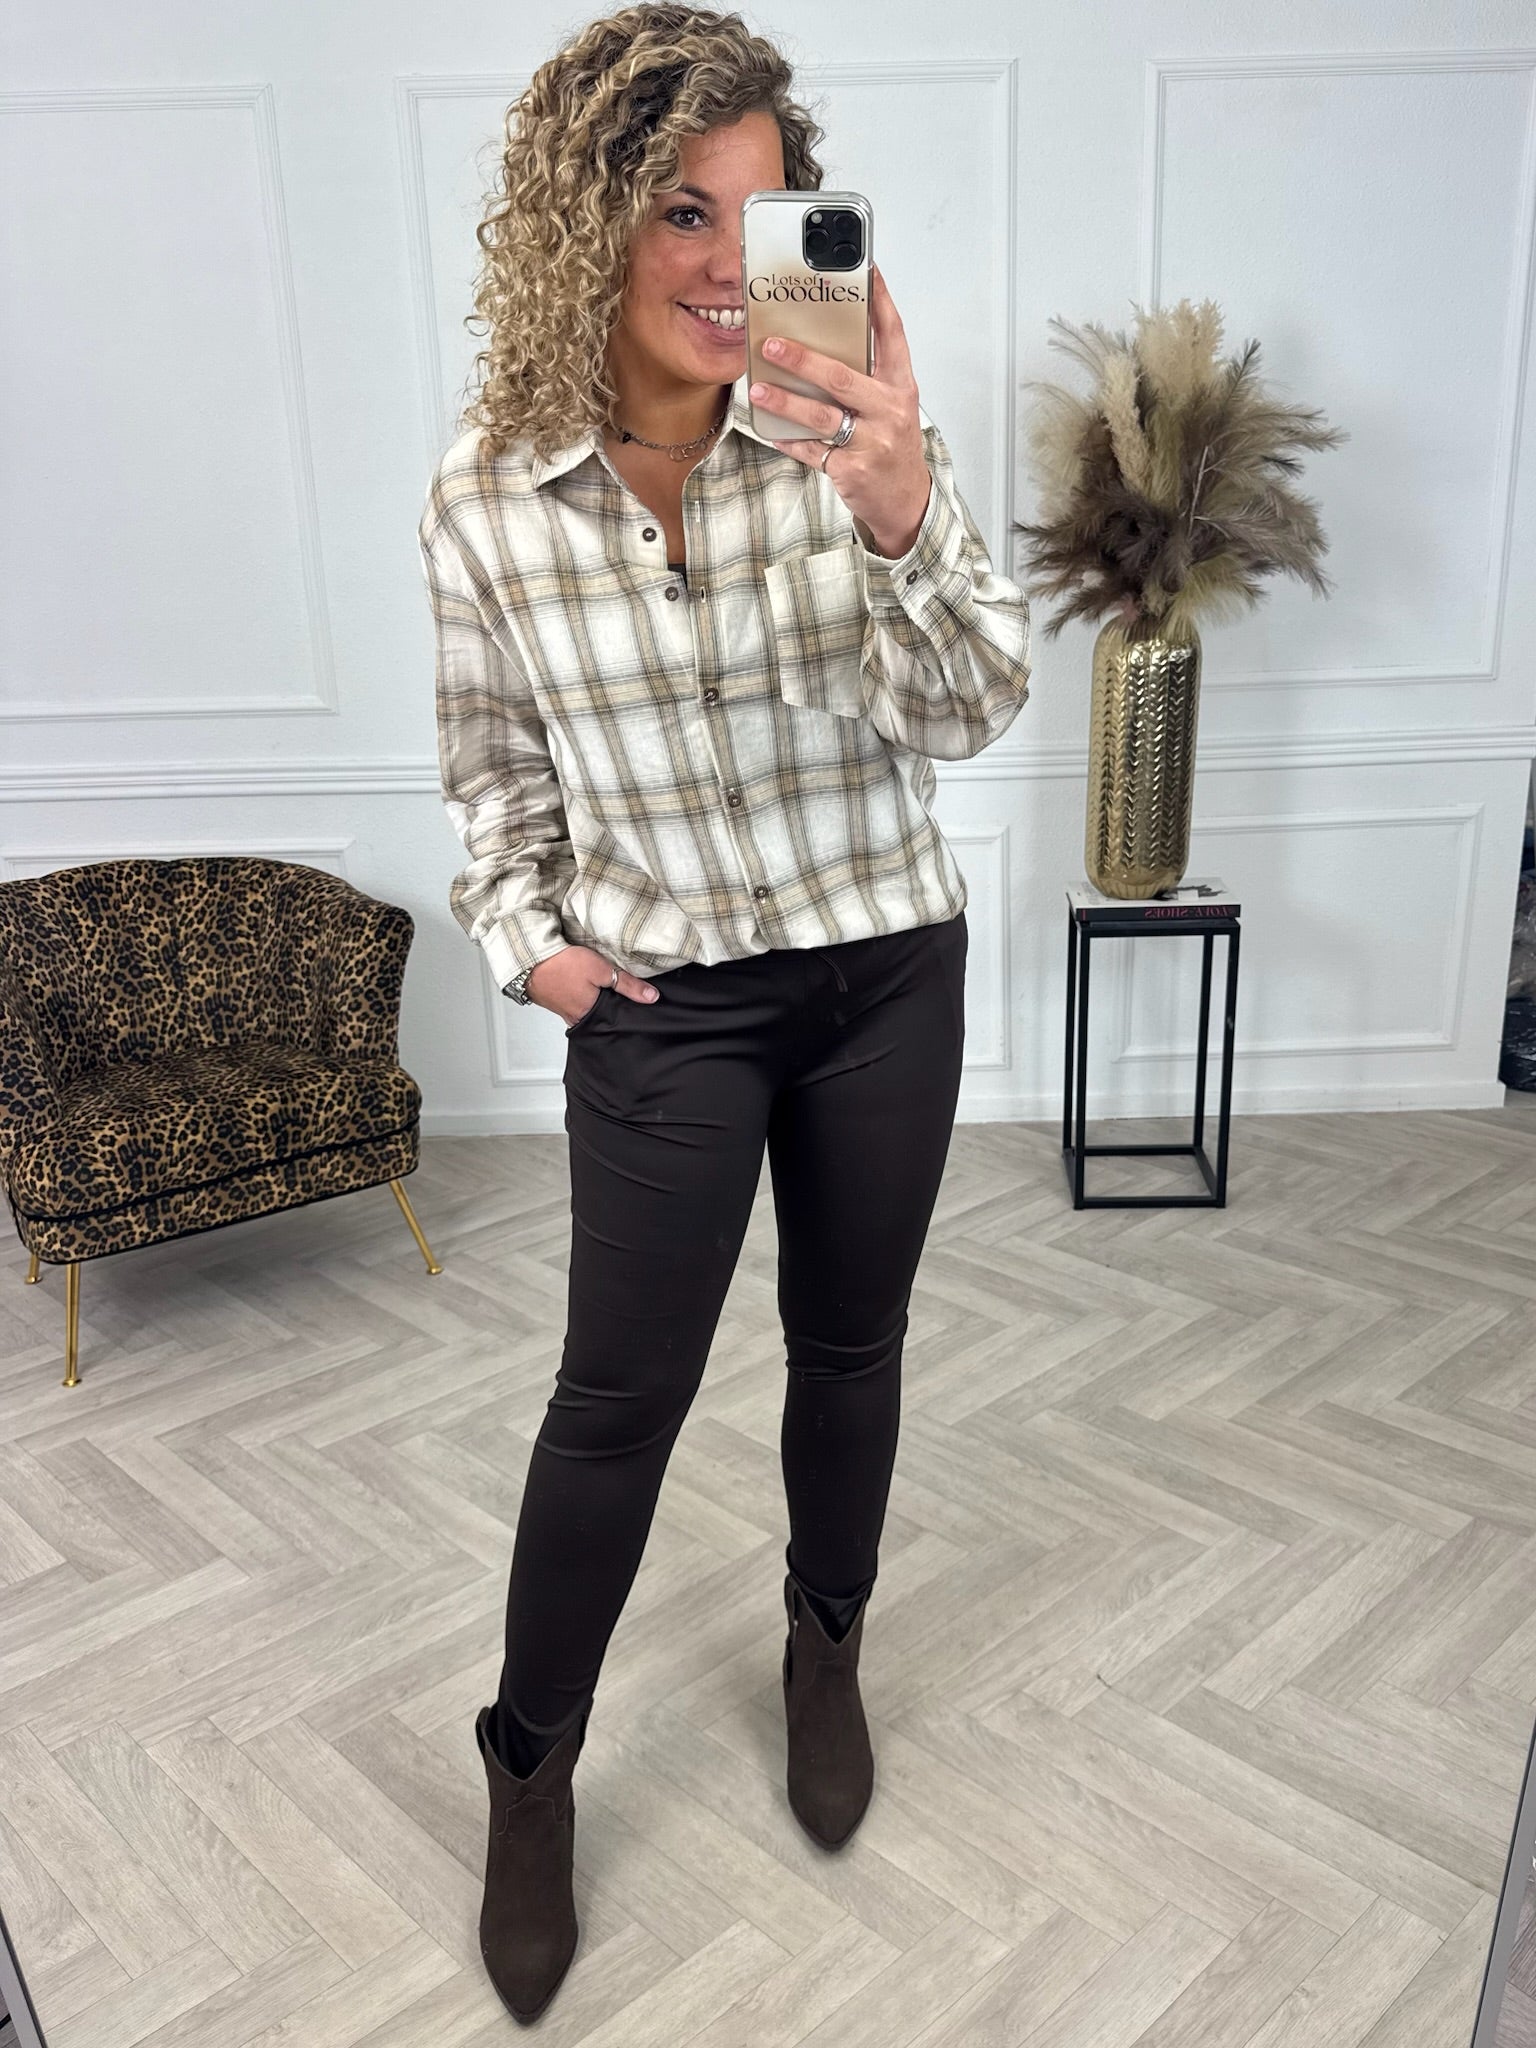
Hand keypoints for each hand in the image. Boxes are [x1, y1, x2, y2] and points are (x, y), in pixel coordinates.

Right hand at [528, 946, 658, 1026]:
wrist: (529, 959)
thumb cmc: (562, 964)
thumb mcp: (601, 970)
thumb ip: (628, 985)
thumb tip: (652, 997)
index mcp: (591, 1015)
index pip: (617, 1019)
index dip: (628, 1010)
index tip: (637, 1003)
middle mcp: (577, 1019)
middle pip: (603, 1017)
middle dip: (612, 1008)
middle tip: (621, 996)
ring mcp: (564, 1012)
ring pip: (589, 1011)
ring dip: (596, 1001)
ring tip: (604, 990)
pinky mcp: (556, 1003)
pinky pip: (575, 1004)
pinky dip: (582, 997)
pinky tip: (584, 987)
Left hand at [749, 264, 932, 558]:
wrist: (905, 500)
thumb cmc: (891, 444)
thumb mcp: (890, 404)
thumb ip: (866, 374)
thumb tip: (821, 341)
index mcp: (900, 386)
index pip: (892, 334)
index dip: (879, 300)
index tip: (863, 268)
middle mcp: (889, 410)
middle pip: (842, 378)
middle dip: (803, 360)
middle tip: (770, 344)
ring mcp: (872, 442)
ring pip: (822, 416)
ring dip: (786, 401)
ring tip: (758, 389)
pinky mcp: (852, 470)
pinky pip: (812, 451)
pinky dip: (789, 440)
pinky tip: (770, 429)